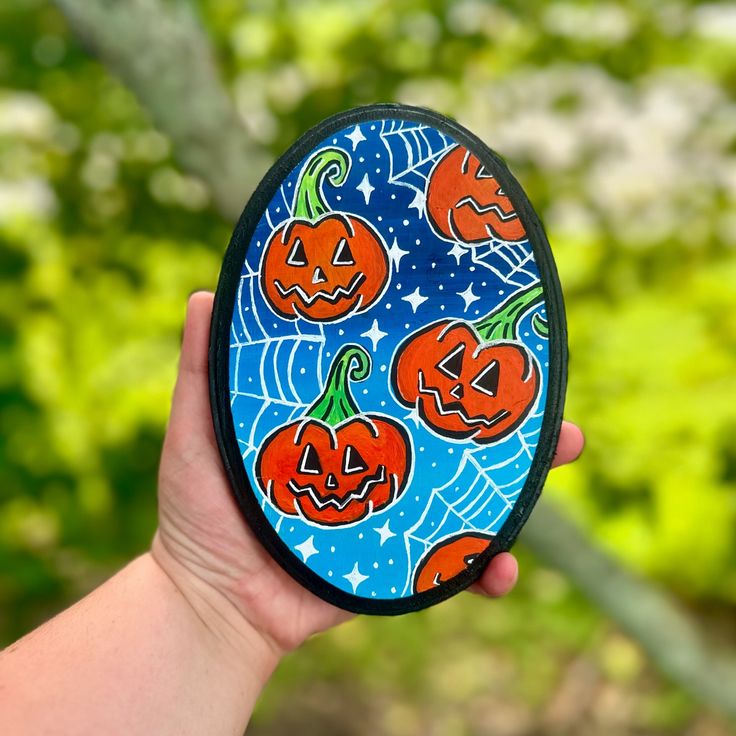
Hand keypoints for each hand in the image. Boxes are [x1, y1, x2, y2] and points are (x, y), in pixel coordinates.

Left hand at [152, 292, 583, 662]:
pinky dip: (484, 568)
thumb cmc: (198, 511)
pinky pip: (454, 566)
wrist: (209, 602)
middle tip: (546, 396)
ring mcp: (394, 514)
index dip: (442, 360)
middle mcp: (378, 463)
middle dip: (507, 415)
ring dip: (521, 481)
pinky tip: (502, 569)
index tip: (481, 329)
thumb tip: (205, 294)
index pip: (402, 384)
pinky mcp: (398, 565)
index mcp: (343, 425)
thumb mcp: (198, 429)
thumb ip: (202, 369)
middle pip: (452, 433)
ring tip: (563, 452)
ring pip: (470, 490)